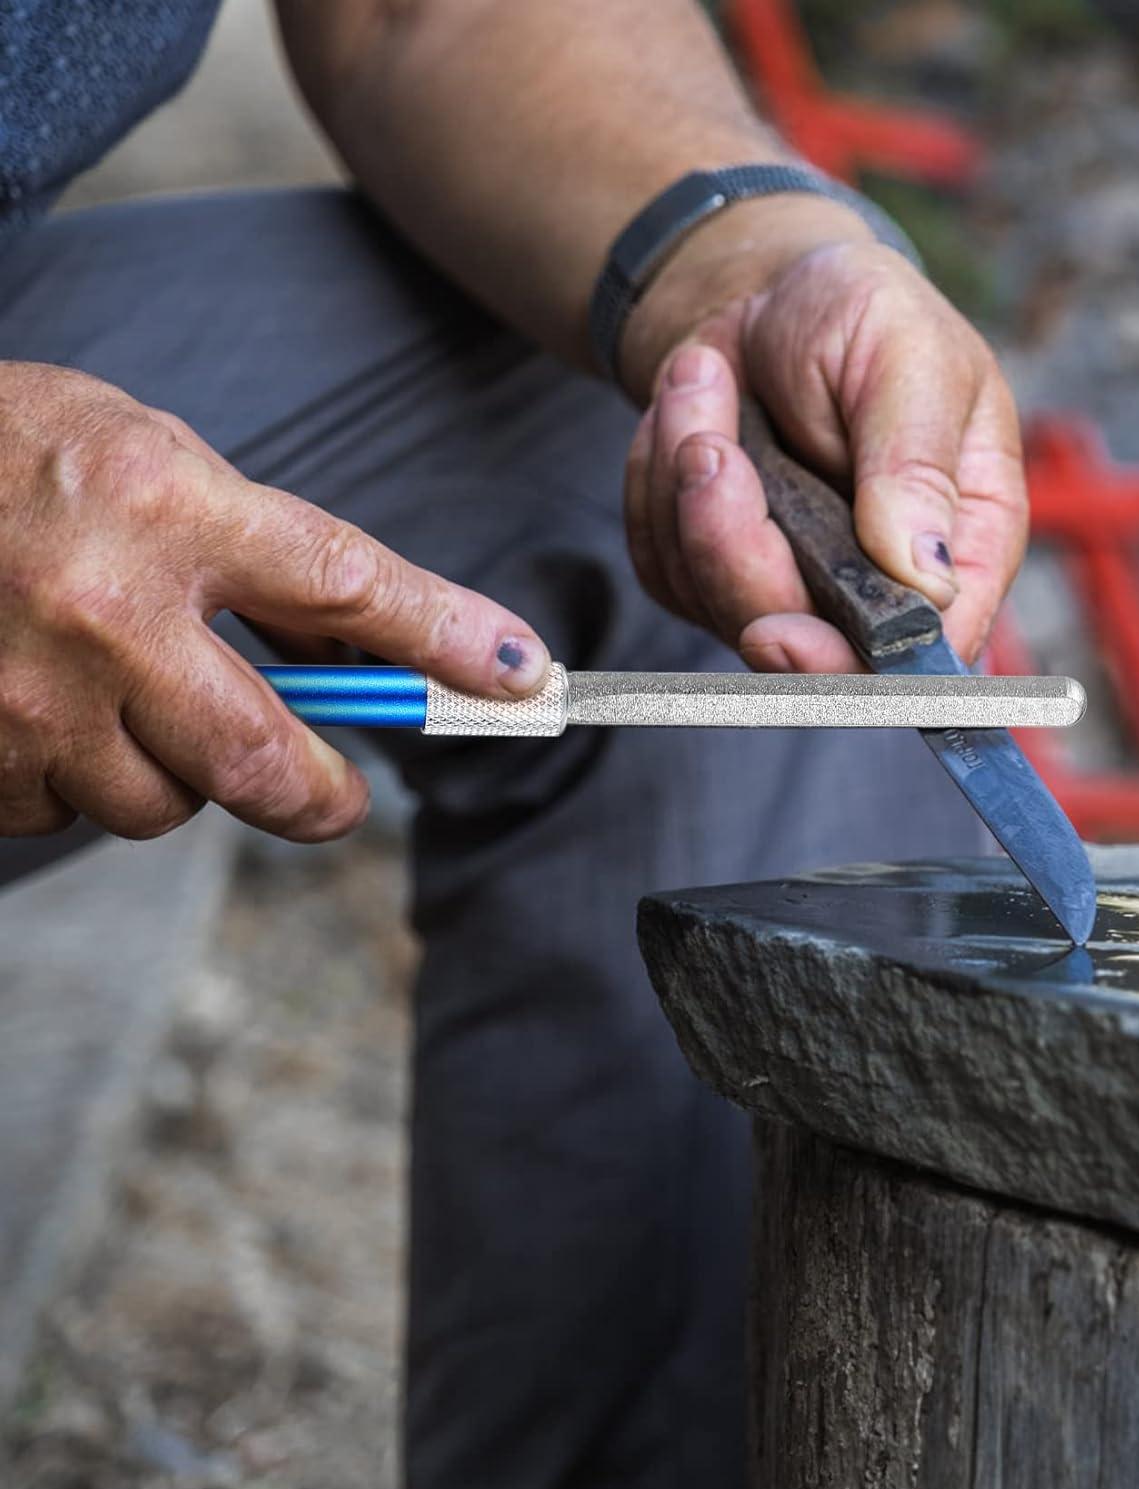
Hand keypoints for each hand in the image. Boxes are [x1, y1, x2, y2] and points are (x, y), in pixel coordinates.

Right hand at [0, 362, 550, 840]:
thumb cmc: (17, 459)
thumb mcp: (158, 466)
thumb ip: (263, 560)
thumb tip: (370, 654)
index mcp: (165, 507)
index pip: (350, 587)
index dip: (446, 641)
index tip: (520, 677)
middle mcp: (99, 610)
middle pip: (263, 762)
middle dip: (319, 794)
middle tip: (335, 788)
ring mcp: (23, 696)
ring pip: (165, 801)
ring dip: (178, 771)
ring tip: (131, 695)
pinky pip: (72, 811)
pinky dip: (84, 776)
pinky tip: (50, 707)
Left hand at [620, 203, 1027, 672]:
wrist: (770, 291)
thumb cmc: (859, 312)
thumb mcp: (908, 354)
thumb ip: (916, 465)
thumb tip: (926, 579)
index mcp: (963, 543)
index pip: (926, 653)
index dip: (854, 667)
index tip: (778, 630)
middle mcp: (882, 585)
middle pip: (801, 647)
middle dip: (732, 548)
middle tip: (708, 444)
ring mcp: (795, 587)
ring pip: (714, 602)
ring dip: (683, 485)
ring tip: (703, 381)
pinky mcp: (720, 573)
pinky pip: (663, 567)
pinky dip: (654, 485)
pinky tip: (687, 414)